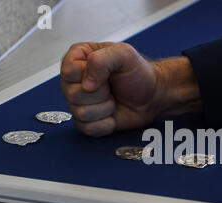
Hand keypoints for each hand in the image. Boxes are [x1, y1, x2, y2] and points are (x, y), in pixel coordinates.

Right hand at [61, 42, 201, 136]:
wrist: (153, 96)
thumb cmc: (139, 74)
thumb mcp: (124, 54)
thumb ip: (101, 60)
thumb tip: (85, 84)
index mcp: (78, 59)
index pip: (68, 71)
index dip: (88, 75)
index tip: (106, 74)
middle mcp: (75, 81)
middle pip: (71, 94)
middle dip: (99, 93)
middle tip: (112, 88)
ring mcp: (79, 103)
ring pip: (79, 113)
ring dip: (104, 109)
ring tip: (113, 100)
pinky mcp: (87, 122)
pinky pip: (87, 128)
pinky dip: (105, 123)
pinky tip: (113, 115)